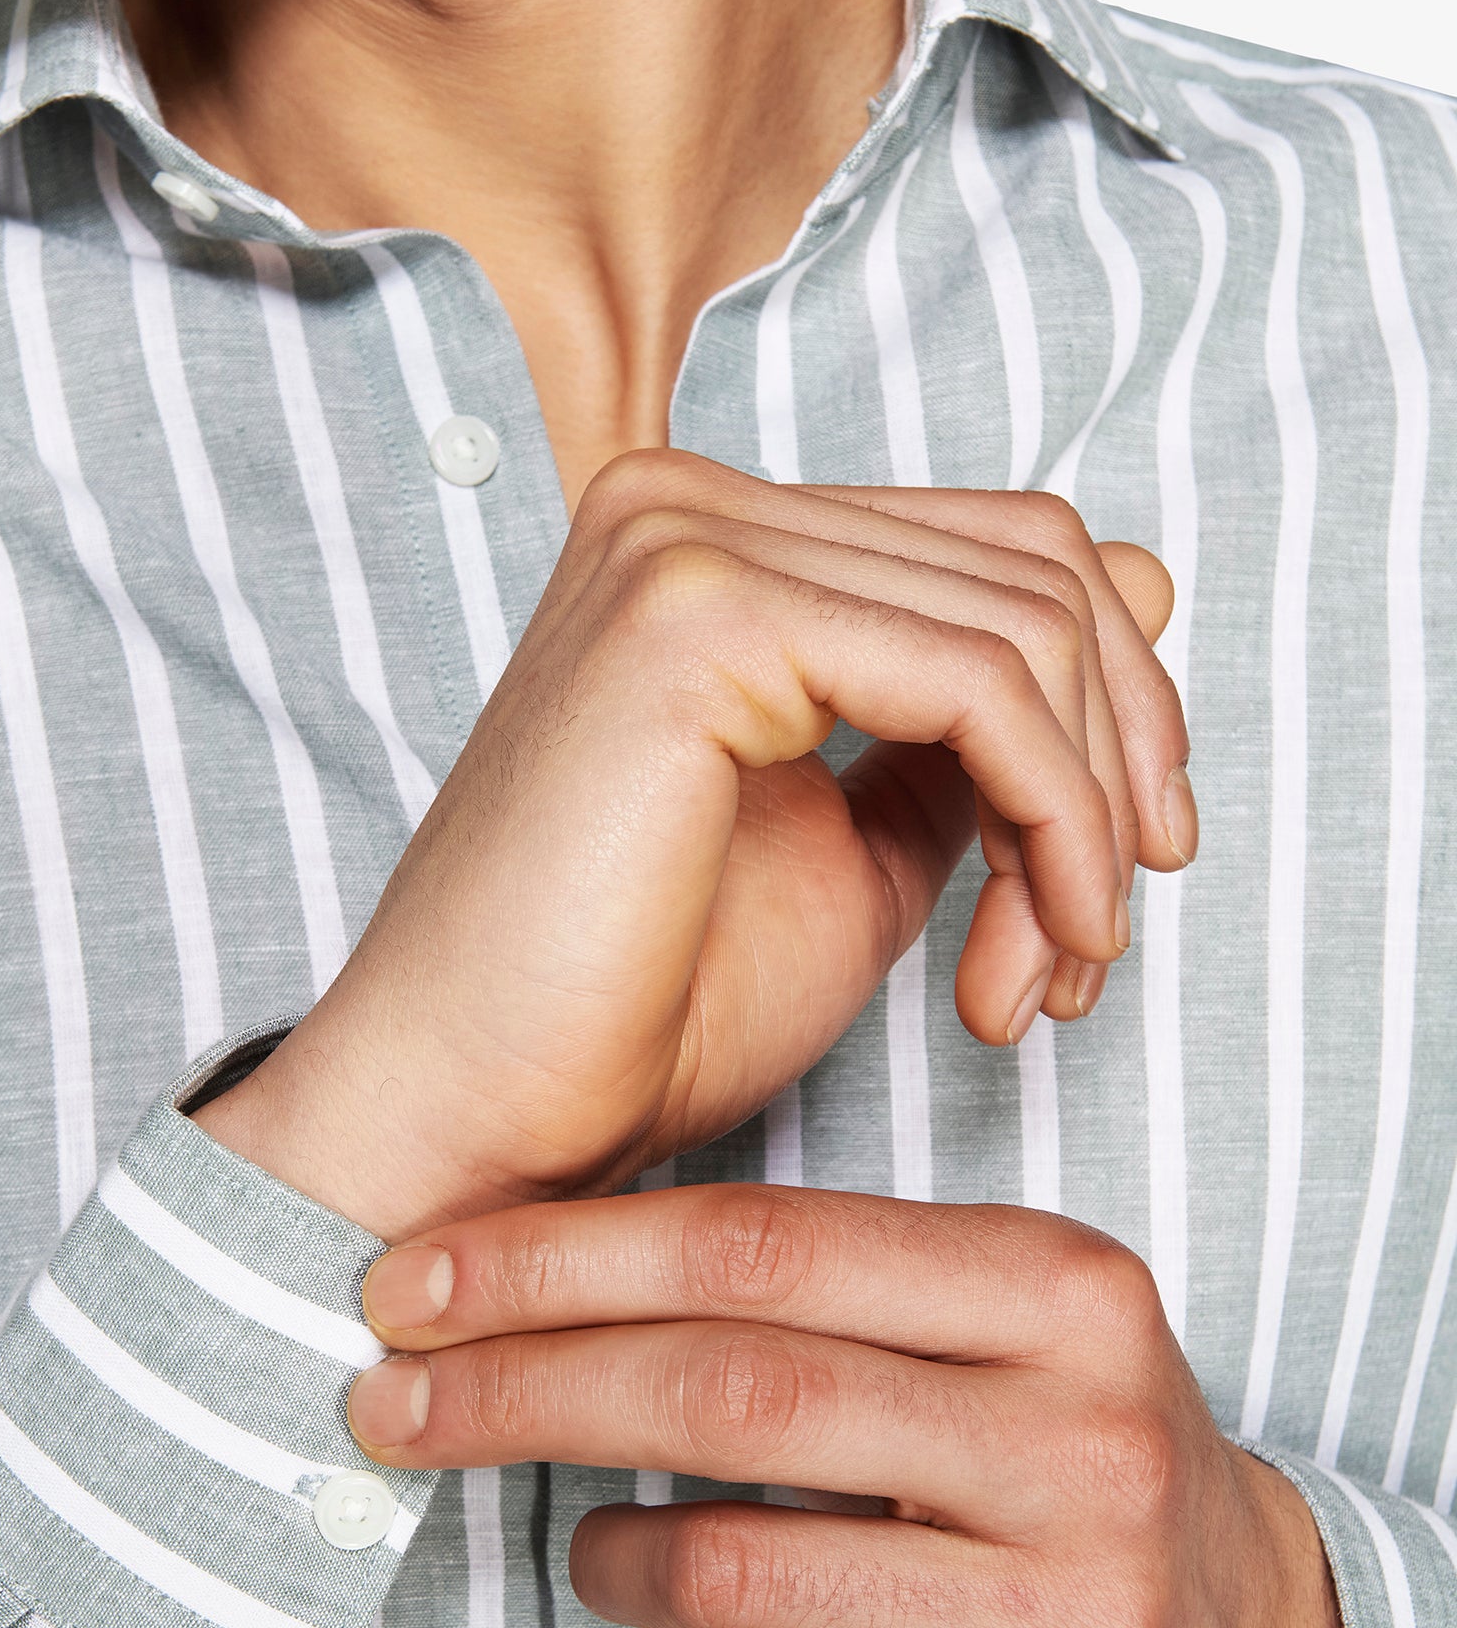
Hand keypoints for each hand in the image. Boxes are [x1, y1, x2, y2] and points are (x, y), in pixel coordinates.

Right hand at [203, 452, 1190, 1238]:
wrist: (474, 1123)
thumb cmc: (639, 1014)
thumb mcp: (864, 847)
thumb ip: (985, 722)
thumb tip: (1153, 578)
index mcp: (710, 541)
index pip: (999, 553)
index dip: (1111, 712)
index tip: (1119, 880)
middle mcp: (686, 504)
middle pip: (1038, 569)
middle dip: (1117, 771)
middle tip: (1088, 948)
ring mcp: (684, 542)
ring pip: (1032, 629)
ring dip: (1083, 830)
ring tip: (1038, 981)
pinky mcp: (699, 616)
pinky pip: (983, 687)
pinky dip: (1052, 829)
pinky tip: (1019, 960)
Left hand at [347, 1186, 1361, 1627]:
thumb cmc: (1058, 1447)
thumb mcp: (994, 1320)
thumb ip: (811, 1287)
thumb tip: (520, 1272)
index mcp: (1060, 1289)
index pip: (759, 1250)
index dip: (559, 1263)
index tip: (412, 1284)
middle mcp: (1079, 1439)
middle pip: (732, 1396)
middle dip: (521, 1392)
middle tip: (387, 1405)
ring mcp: (1070, 1609)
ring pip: (737, 1570)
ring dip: (606, 1555)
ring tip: (584, 1548)